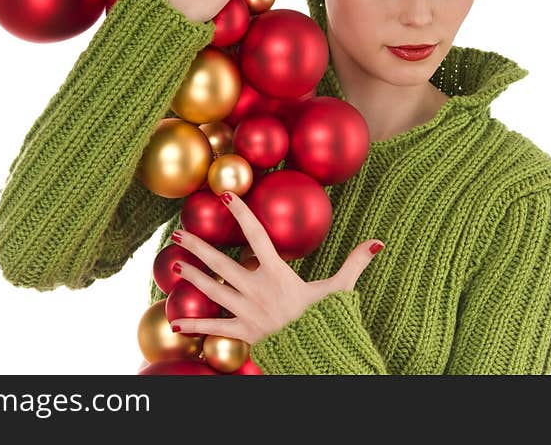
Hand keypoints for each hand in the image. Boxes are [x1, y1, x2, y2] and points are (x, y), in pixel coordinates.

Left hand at [167, 191, 384, 344]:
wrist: (318, 354)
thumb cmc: (327, 319)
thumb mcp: (341, 289)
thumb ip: (355, 263)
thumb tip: (378, 242)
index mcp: (278, 274)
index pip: (257, 237)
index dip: (242, 215)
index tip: (226, 196)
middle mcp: (257, 290)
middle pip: (222, 264)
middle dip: (199, 247)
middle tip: (179, 233)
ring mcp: (247, 311)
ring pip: (212, 291)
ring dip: (190, 277)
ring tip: (172, 264)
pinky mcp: (243, 331)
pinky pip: (215, 328)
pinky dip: (195, 327)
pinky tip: (176, 322)